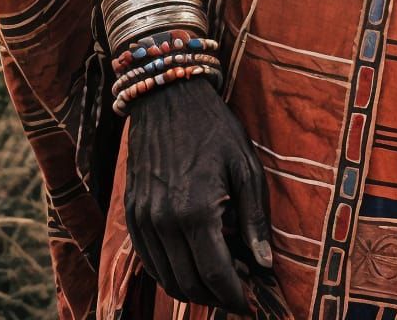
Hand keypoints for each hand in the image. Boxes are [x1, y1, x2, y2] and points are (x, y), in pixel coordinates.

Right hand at [125, 74, 273, 310]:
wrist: (168, 96)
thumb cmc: (214, 128)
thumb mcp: (246, 166)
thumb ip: (255, 219)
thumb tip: (264, 264)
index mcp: (196, 211)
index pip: (215, 275)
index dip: (235, 297)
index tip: (251, 304)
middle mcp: (164, 222)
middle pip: (189, 284)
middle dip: (216, 296)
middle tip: (240, 290)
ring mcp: (142, 220)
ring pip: (167, 279)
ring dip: (193, 289)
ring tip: (220, 278)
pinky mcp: (131, 214)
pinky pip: (149, 261)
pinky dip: (170, 273)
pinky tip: (192, 264)